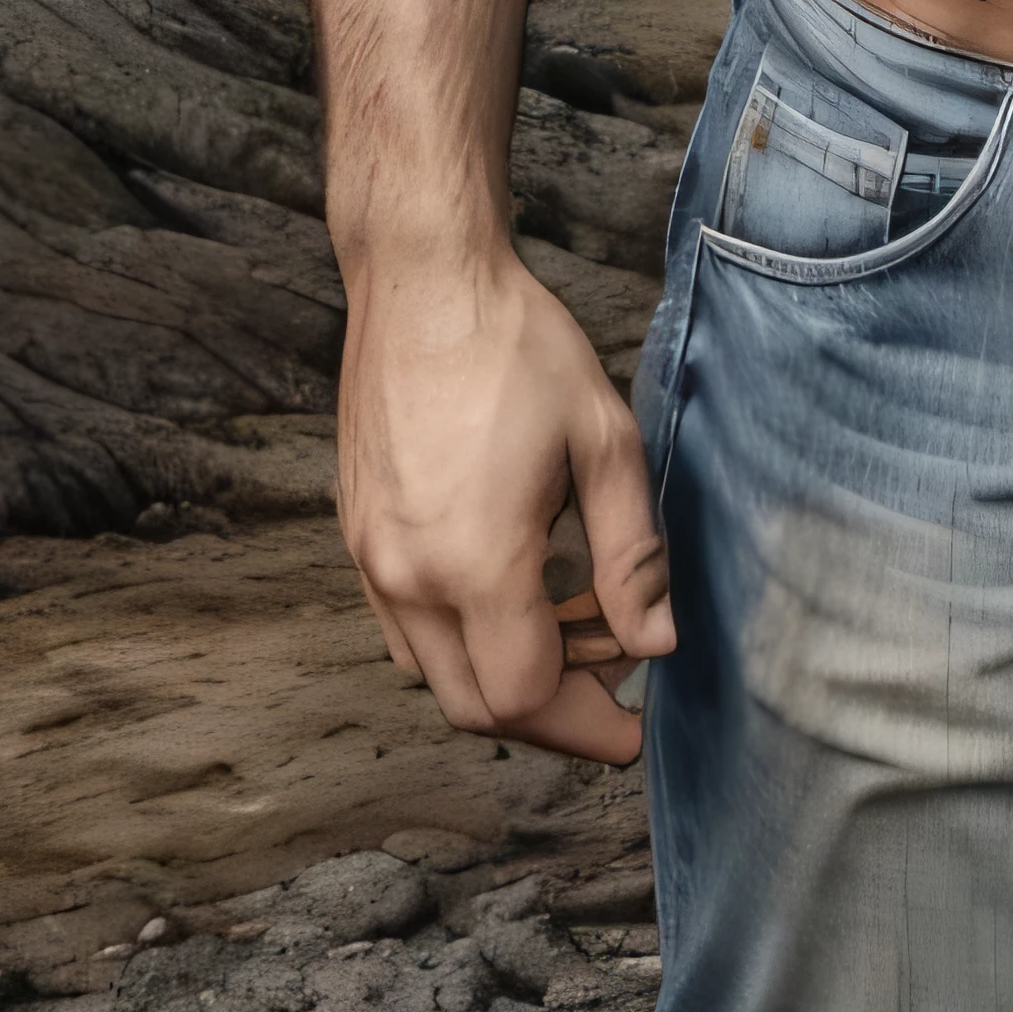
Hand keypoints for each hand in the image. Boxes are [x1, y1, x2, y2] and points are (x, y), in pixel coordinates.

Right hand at [336, 244, 673, 761]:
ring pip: (435, 676)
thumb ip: (632, 554)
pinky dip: (461, 641)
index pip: (528, 697)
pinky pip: (405, 631)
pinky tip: (510, 593)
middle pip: (477, 707)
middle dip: (551, 716)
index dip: (588, 728)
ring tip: (569, 628)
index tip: (633, 731)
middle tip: (611, 684)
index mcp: (476, 561)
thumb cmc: (517, 345)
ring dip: (503, 679)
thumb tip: (654, 645)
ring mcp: (373, 560)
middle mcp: (410, 576)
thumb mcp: (603, 439)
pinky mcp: (358, 537)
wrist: (424, 280)